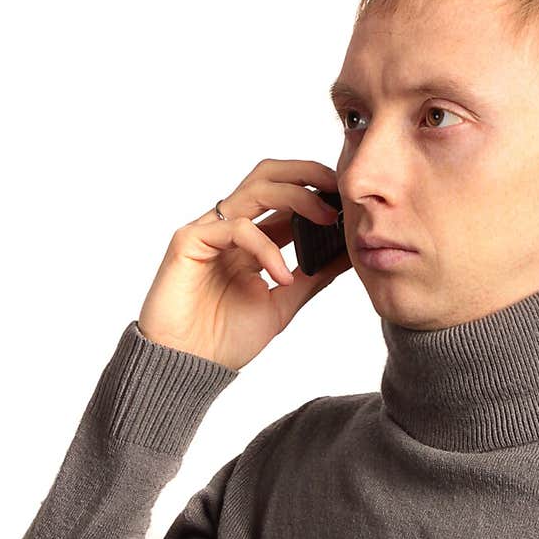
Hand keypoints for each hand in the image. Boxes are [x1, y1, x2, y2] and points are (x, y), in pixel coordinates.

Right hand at [137, 159, 350, 369]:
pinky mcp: (189, 240)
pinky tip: (282, 276)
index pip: (287, 198)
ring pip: (255, 189)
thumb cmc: (225, 339)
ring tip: (326, 219)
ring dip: (297, 197)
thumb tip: (348, 254)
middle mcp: (231, 228)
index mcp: (253, 241)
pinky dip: (267, 248)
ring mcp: (210, 231)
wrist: (187, 366)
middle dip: (308, 173)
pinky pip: (237, 227)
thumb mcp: (283, 304)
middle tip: (340, 188)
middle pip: (269, 175)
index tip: (351, 203)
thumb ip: (312, 278)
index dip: (320, 193)